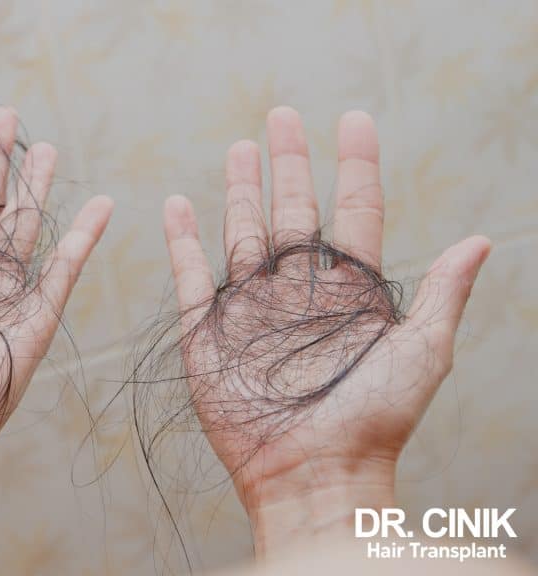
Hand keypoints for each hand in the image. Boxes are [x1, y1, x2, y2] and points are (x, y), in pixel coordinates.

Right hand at [162, 107, 489, 554]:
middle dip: (290, 163)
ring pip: (244, 233)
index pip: (354, 212)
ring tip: (239, 149)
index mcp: (352, 292)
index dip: (355, 165)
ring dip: (240, 191)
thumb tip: (483, 240)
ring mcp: (252, 310)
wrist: (313, 476)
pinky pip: (192, 276)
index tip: (353, 120)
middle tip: (282, 118)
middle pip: (295, 211)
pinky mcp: (209, 332)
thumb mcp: (422, 355)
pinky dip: (182, 241)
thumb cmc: (373, 423)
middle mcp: (300, 293)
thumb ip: (444, 296)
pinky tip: (179, 205)